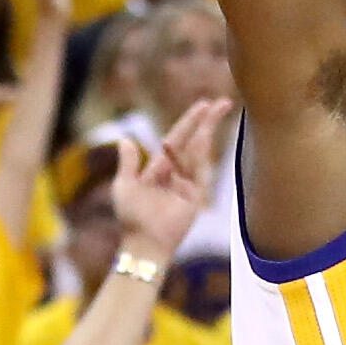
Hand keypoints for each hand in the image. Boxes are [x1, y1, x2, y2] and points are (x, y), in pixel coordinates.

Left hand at [116, 98, 229, 263]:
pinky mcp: (196, 196)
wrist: (143, 242)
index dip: (189, 122)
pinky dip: (203, 152)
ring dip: (207, 131)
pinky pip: (201, 169)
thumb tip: (125, 139)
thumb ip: (128, 163)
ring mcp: (189, 184)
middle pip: (194, 141)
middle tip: (221, 102)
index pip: (177, 139)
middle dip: (206, 122)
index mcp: (159, 168)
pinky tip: (206, 135)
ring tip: (217, 110)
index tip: (203, 105)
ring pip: (200, 151)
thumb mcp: (124, 185)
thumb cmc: (131, 217)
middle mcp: (177, 173)